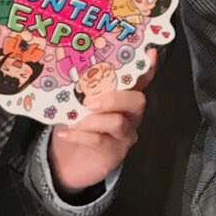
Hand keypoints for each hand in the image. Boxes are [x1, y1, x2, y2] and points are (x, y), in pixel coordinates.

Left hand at [48, 56, 151, 192]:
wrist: (67, 162)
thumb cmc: (76, 123)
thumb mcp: (76, 102)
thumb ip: (81, 88)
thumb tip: (70, 69)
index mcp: (124, 96)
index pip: (141, 80)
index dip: (147, 68)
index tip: (149, 52)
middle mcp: (130, 114)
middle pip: (137, 101)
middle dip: (115, 98)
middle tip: (90, 102)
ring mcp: (125, 135)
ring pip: (119, 123)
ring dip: (93, 120)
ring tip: (74, 120)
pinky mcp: (114, 154)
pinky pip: (100, 142)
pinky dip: (80, 135)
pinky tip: (65, 134)